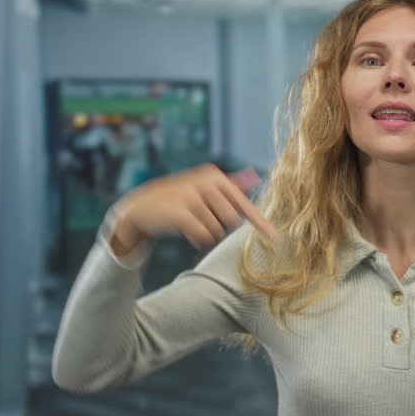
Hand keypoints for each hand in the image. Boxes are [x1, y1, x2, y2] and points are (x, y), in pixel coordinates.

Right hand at [110, 163, 277, 255]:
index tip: (274, 237)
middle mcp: (205, 182)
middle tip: (205, 223)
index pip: (242, 202)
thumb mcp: (202, 187)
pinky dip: (199, 240)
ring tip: (194, 227)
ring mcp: (191, 195)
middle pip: (232, 219)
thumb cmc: (179, 200)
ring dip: (208, 234)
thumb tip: (254, 176)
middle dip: (221, 227)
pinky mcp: (179, 211)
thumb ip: (228, 186)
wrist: (140, 208)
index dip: (258, 221)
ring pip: (217, 229)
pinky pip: (203, 236)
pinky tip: (189, 235)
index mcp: (214, 176)